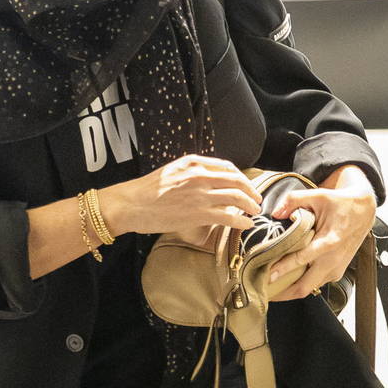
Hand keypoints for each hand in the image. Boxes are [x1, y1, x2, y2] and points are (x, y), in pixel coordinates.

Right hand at [107, 156, 261, 241]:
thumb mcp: (171, 172)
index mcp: (193, 163)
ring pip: (237, 197)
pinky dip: (242, 220)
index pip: (227, 167)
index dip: (241, 177)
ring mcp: (200, 194)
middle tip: (257, 200)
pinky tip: (246, 224)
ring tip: (254, 212)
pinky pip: (229, 216)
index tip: (246, 185)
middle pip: (237, 180)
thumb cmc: (146, 191)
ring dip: (250, 205)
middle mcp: (200, 175)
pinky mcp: (199, 213)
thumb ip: (190, 174)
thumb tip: (206, 182)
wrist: (131, 204)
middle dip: (251, 191)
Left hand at [263, 166, 376, 301]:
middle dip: (282, 293)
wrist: (364, 212)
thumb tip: (275, 213)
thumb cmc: (341, 204)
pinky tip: (286, 282)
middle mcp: (333, 260)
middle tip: (263, 292)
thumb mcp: (318, 195)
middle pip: (304, 287)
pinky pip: (315, 284)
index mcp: (330, 242)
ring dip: (290, 291)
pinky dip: (300, 285)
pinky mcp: (337, 272)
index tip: (267, 276)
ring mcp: (336, 269)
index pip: (302, 260)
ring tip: (270, 289)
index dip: (283, 269)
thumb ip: (294, 201)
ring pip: (309, 289)